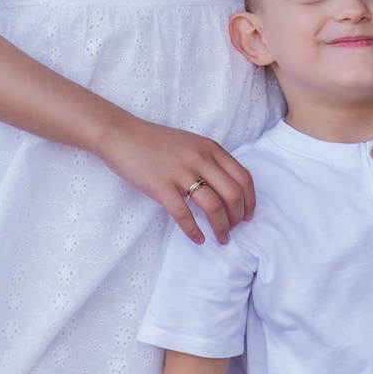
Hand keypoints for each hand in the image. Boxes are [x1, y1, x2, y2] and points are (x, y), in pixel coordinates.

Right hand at [96, 114, 255, 241]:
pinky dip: (195, 231)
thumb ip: (210, 159)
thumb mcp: (191, 143)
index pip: (243, 177)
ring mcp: (180, 172)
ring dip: (221, 227)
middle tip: (235, 229)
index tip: (249, 215)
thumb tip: (227, 187)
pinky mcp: (161, 187)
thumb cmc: (155, 141)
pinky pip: (184, 215)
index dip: (250, 200)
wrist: (122, 135)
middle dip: (238, 217)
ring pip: (213, 206)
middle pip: (233, 194)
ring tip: (222, 238)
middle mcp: (200, 159)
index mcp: (210, 148)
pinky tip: (198, 239)